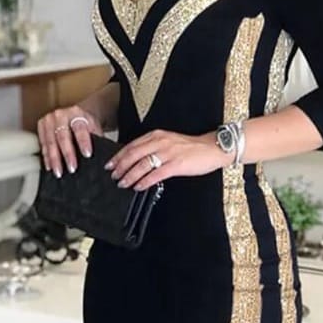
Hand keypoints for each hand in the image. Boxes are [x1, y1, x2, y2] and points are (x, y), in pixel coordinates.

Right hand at [37, 104, 103, 176]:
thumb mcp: (94, 127)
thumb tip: (103, 157)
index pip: (80, 128)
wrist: (75, 114)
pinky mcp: (41, 126)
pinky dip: (46, 157)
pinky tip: (50, 166)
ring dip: (54, 159)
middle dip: (67, 154)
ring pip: (50, 141)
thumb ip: (96, 139)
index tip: (87, 155)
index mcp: (77, 113)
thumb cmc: (85, 123)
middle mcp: (61, 115)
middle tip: (72, 168)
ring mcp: (49, 119)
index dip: (83, 142)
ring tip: (59, 172)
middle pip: (62, 136)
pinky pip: (43, 144)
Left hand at [104, 129, 233, 189]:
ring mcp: (168, 153)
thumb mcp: (170, 142)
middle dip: (120, 166)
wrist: (212, 148)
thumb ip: (154, 147)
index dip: (118, 156)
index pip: (132, 145)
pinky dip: (144, 181)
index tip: (110, 164)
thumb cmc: (192, 147)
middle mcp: (160, 142)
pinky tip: (138, 187)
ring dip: (130, 175)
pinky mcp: (176, 164)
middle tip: (113, 175)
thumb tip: (138, 160)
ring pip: (142, 164)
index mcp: (157, 135)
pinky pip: (155, 174)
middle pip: (133, 154)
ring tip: (123, 183)